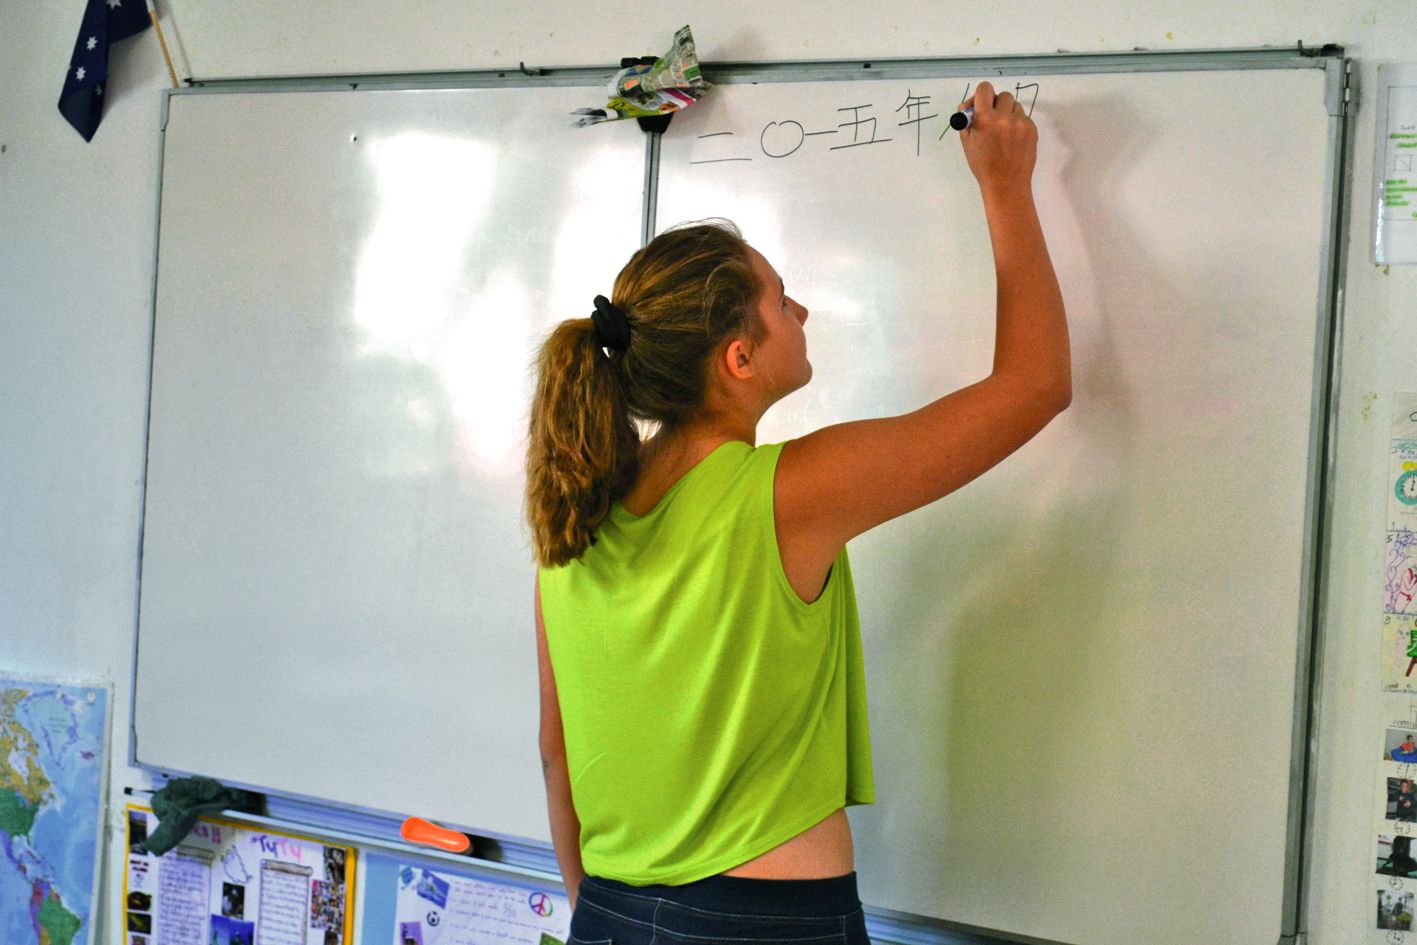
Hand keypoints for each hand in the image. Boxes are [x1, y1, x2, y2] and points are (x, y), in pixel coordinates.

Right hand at [957, 81, 1037, 195]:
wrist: (1006, 183)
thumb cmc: (983, 165)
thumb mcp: (968, 143)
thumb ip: (968, 121)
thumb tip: (969, 106)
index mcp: (984, 119)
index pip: (985, 88)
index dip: (981, 94)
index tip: (980, 103)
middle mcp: (1003, 117)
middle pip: (1003, 95)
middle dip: (996, 104)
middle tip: (992, 118)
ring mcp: (1020, 122)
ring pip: (1015, 105)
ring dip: (1008, 113)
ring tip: (1004, 131)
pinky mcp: (1032, 129)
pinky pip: (1024, 117)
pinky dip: (1018, 124)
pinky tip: (1013, 139)